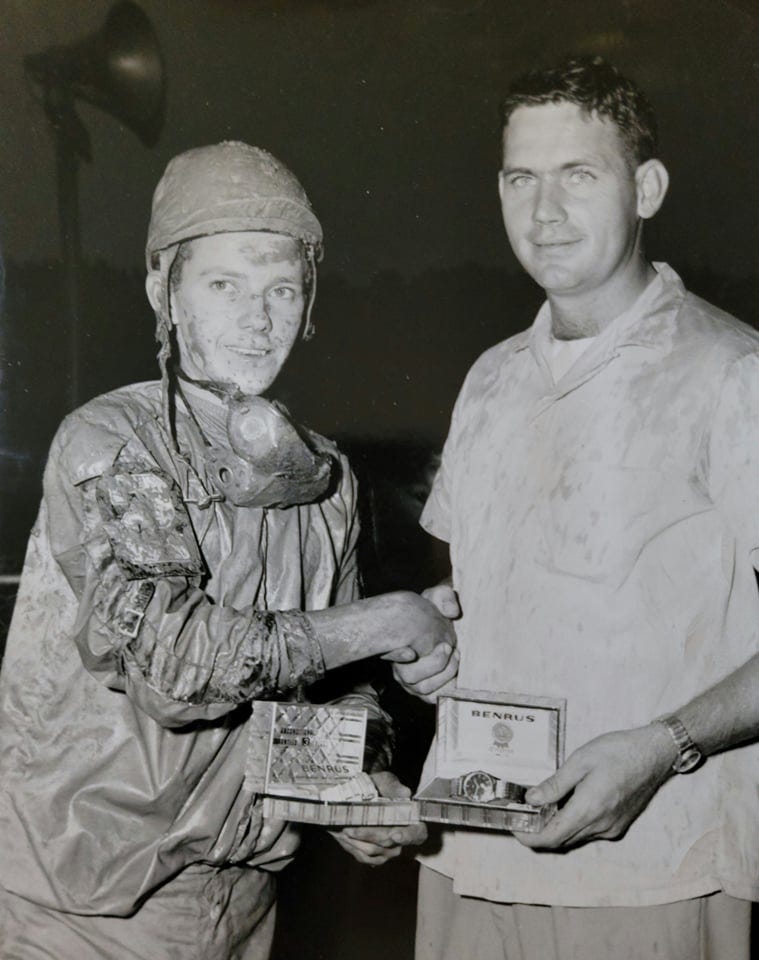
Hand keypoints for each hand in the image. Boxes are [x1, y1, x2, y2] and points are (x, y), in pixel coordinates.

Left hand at [329, 771, 426, 865]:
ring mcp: (390, 850)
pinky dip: (353, 848)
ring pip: (373, 852)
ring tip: (344, 831)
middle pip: (388, 843)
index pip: (417, 833)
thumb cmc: (381, 787)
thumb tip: (405, 793)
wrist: (367, 795)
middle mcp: (403, 839)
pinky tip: (344, 838)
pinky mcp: (376, 856)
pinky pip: (364, 857)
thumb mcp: (388, 781)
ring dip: (356, 843)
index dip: (408, 836)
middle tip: (350, 829)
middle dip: (368, 836)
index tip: (395, 835)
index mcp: (413, 821)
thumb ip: (395, 786)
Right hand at [382, 582, 460, 699]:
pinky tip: (457, 675)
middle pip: (409, 676)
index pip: (391, 653)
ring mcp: (413, 681)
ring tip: (455, 656)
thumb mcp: (439, 597)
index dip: (398, 654)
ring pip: (423, 689)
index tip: (411, 651)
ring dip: (443, 674)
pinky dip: (446, 689)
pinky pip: (434, 698)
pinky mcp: (427, 691)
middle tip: (447, 648)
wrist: (442, 625)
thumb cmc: (436, 611)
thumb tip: (452, 612)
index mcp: (397, 645)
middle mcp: (401, 666)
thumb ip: (444, 597)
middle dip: (432, 664)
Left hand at [513, 725, 674, 849]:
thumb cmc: (617, 751)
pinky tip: (567, 805)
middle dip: (540, 833)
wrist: (654, 754)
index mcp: (588, 809)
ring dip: (557, 828)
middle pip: (561, 841)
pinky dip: (574, 824)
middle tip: (523, 815)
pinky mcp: (619, 826)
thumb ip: (555, 784)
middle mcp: (601, 826)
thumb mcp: (580, 761)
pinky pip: (589, 832)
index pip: (552, 837)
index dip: (530, 838)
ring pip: (575, 837)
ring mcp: (612, 828)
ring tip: (542, 807)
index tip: (515, 829)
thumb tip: (532, 799)